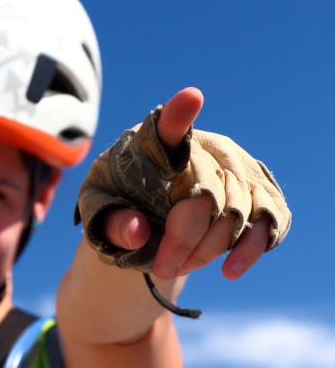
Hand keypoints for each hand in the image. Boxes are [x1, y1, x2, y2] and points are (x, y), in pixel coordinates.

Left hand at [103, 87, 270, 280]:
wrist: (150, 216)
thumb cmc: (120, 204)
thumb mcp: (100, 213)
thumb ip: (111, 222)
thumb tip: (137, 231)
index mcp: (161, 143)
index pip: (169, 126)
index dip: (180, 114)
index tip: (190, 97)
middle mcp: (208, 147)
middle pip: (208, 193)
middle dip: (186, 239)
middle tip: (163, 267)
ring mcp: (240, 168)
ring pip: (239, 212)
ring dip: (212, 249)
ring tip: (182, 267)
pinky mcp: (261, 192)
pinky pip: (268, 220)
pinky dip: (250, 249)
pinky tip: (229, 270)